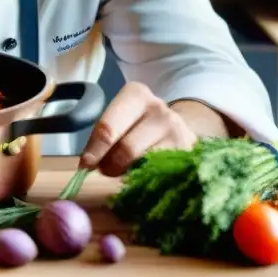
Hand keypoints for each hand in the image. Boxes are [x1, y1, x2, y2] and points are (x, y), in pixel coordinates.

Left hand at [78, 82, 197, 176]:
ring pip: (144, 165)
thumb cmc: (138, 127)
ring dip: (130, 175)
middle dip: (111, 166)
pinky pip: (162, 176)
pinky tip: (146, 179)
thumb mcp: (119, 123)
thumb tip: (87, 166)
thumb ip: (103, 139)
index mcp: (135, 95)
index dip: (95, 150)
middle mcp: (159, 108)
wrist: (178, 129)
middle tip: (107, 172)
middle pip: (125, 149)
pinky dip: (149, 182)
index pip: (108, 127)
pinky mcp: (190, 153)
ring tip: (127, 173)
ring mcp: (178, 130)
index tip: (86, 166)